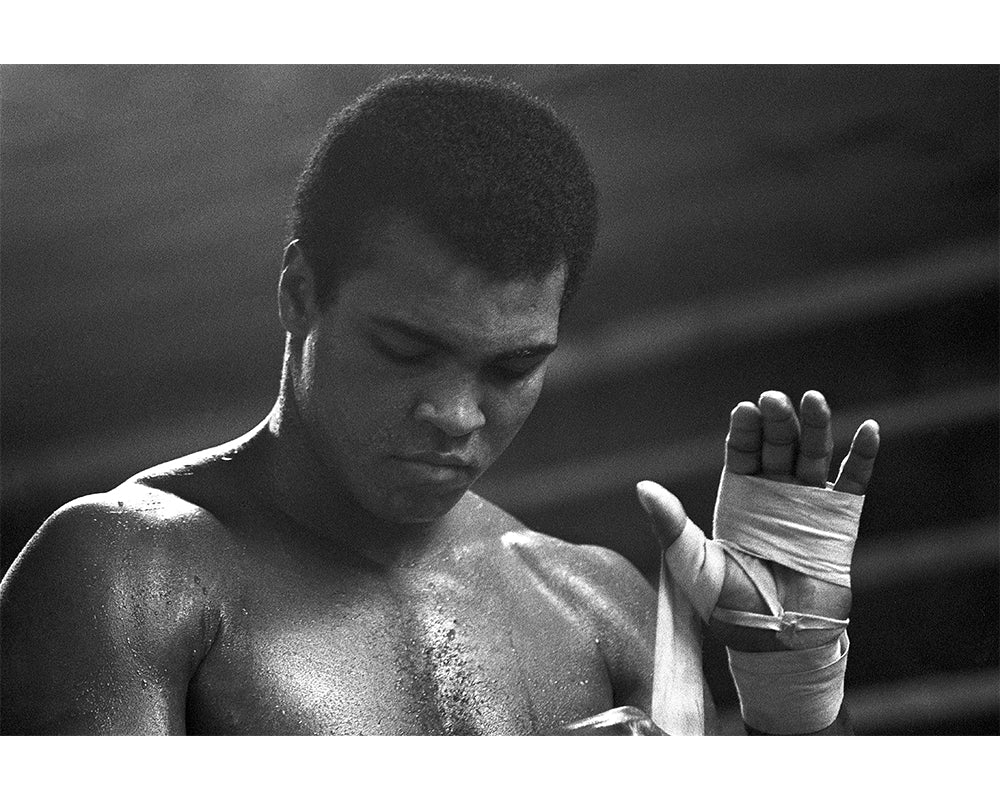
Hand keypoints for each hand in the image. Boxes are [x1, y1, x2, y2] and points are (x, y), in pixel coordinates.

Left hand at [641, 390, 879, 651]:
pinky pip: (854, 482)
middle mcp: (773, 491)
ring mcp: (808, 502)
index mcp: (738, 494)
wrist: (775, 640)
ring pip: (814, 454)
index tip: (745, 409)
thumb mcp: (691, 563)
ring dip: (816, 426)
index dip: (744, 430)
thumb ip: (670, 525)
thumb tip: (642, 487)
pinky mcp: (840, 520)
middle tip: (775, 399)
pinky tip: (870, 429)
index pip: (741, 451)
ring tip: (813, 399)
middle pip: (778, 444)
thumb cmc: (727, 603)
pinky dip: (863, 456)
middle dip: (777, 421)